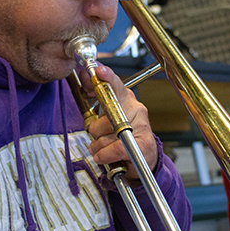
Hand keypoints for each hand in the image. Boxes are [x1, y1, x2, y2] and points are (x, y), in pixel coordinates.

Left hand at [78, 63, 158, 180]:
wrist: (142, 158)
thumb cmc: (122, 136)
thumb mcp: (106, 117)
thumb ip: (97, 100)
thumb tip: (86, 81)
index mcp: (126, 98)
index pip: (116, 84)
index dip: (107, 78)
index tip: (99, 72)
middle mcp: (135, 108)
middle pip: (107, 113)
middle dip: (96, 128)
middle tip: (99, 134)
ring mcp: (141, 126)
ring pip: (108, 134)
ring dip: (99, 145)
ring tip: (103, 148)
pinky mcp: (143, 144)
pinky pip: (116, 148)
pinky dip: (105, 155)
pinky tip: (102, 156)